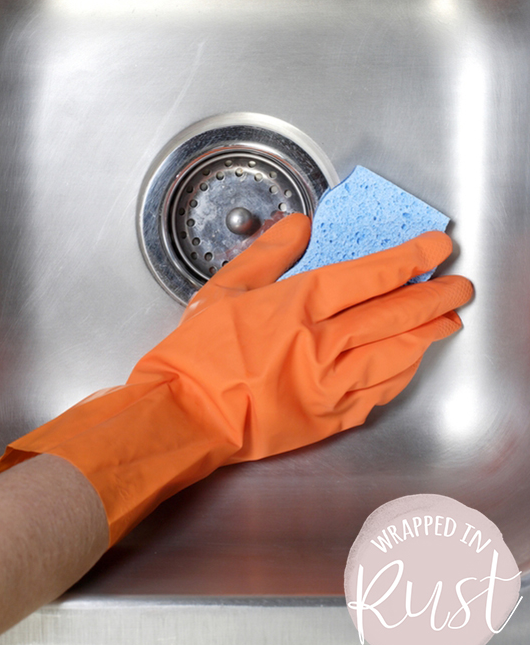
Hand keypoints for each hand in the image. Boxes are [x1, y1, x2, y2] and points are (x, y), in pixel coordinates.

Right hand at [134, 214, 471, 460]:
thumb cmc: (199, 356)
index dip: (409, 260)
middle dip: (434, 298)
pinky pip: (379, 392)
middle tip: (459, 286)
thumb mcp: (227, 288)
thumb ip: (270, 253)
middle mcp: (321, 346)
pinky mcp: (328, 418)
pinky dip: (402, 371)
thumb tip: (300, 226)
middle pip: (393, 316)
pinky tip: (412, 360)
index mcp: (297, 308)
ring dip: (427, 335)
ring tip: (448, 320)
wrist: (185, 415)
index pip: (369, 276)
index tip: (435, 248)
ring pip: (395, 355)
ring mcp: (329, 386)